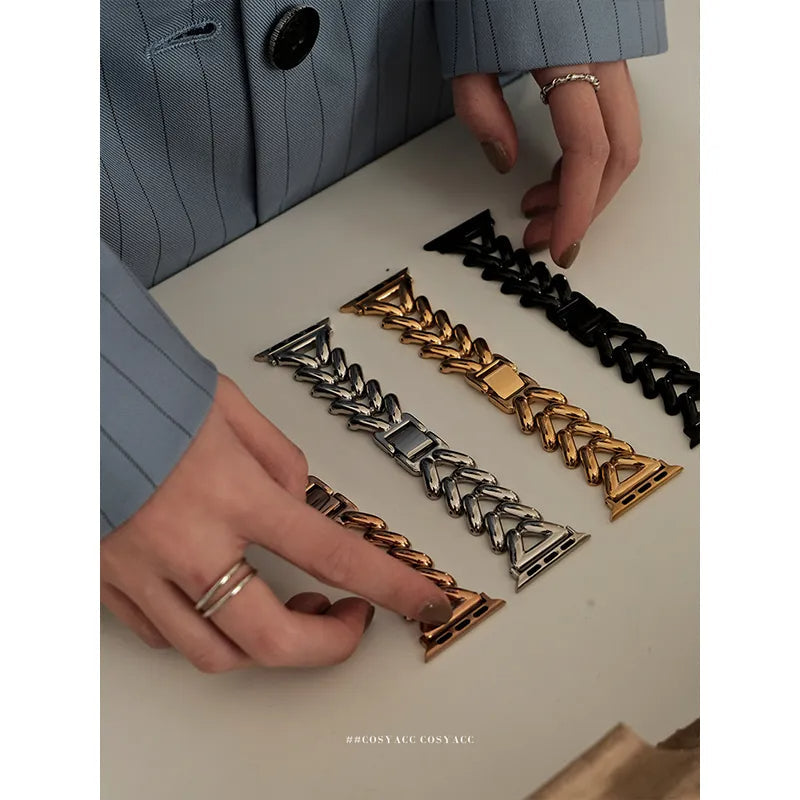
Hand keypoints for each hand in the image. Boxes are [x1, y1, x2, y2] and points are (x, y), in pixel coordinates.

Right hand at [101, 375, 452, 671]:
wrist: (64, 400)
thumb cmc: (147, 396)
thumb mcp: (232, 410)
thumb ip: (281, 461)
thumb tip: (301, 504)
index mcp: (233, 491)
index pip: (332, 553)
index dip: (389, 585)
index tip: (422, 601)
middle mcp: (190, 543)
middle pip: (273, 637)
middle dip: (327, 645)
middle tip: (350, 624)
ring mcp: (143, 572)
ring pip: (216, 653)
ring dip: (267, 646)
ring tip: (291, 611)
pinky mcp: (109, 583)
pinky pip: (164, 636)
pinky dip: (205, 631)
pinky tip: (221, 604)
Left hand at [453, 61, 641, 268]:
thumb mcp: (467, 52)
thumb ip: (480, 105)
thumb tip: (502, 160)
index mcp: (570, 56)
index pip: (587, 150)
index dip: (576, 208)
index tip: (558, 246)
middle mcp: (604, 55)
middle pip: (616, 154)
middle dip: (583, 207)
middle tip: (541, 234)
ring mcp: (613, 53)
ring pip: (622, 137)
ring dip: (588, 184)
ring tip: (539, 203)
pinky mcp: (610, 54)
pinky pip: (616, 116)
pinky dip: (593, 154)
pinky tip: (557, 171)